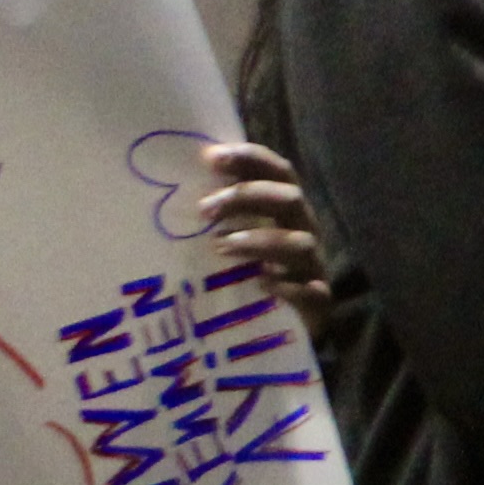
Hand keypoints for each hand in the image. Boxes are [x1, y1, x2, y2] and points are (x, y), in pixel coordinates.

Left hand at [183, 139, 337, 344]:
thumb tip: (166, 191)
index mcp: (284, 208)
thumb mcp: (236, 237)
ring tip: (221, 247)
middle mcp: (302, 230)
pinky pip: (311, 291)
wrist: (289, 326)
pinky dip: (288, 286)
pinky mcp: (317, 300)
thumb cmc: (252, 272)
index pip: (275, 170)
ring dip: (259, 240)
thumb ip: (217, 215)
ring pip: (298, 243)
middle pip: (288, 198)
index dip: (248, 158)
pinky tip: (263, 285)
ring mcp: (312, 265)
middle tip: (204, 210)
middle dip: (247, 197)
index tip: (210, 157)